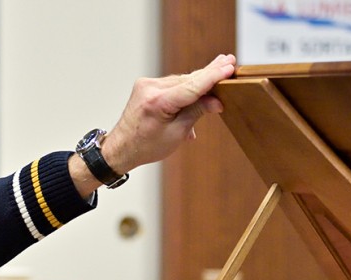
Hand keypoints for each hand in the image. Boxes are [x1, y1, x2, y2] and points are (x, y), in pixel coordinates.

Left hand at [101, 54, 236, 173]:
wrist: (120, 148)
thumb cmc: (146, 146)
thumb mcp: (176, 134)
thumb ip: (196, 113)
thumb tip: (216, 100)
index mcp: (157, 102)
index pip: (192, 86)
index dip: (212, 76)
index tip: (229, 66)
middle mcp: (150, 89)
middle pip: (188, 80)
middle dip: (209, 74)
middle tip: (230, 61)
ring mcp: (146, 85)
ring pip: (181, 81)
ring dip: (198, 84)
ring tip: (221, 71)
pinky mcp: (146, 85)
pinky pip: (172, 84)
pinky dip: (185, 90)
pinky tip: (200, 90)